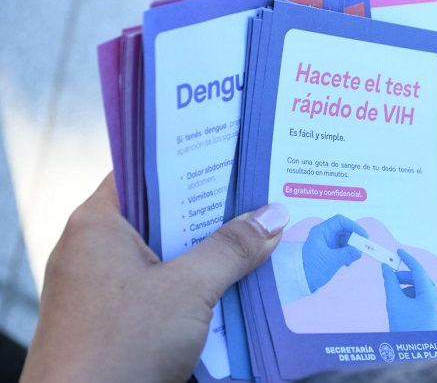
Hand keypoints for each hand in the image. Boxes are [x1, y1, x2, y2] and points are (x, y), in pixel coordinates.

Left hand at [21, 174, 287, 382]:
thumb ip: (232, 249)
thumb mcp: (187, 290)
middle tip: (256, 195)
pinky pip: (163, 285)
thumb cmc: (119, 348)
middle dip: (211, 210)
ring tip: (255, 235)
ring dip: (208, 250)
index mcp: (98, 224)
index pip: (144, 171)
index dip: (188, 161)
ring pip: (166, 252)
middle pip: (162, 213)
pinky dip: (195, 282)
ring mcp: (104, 285)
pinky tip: (233, 283)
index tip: (231, 154)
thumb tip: (273, 216)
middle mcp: (96, 248)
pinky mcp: (116, 317)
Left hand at [302, 215, 367, 292]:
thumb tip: (359, 251)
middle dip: (353, 238)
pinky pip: (342, 247)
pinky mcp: (330, 250)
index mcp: (321, 231)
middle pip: (343, 229)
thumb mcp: (331, 261)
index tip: (363, 235)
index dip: (353, 226)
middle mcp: (324, 234)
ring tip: (351, 258)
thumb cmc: (313, 268)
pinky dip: (347, 253)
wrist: (303, 280)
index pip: (339, 221)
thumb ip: (347, 254)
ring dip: (351, 247)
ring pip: (344, 238)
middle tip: (361, 247)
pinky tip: (347, 262)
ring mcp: (327, 242)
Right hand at [382, 249, 436, 331]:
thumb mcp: (394, 304)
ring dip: (411, 290)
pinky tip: (405, 308)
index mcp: (431, 297)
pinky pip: (430, 304)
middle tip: (392, 278)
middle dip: (407, 278)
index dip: (408, 259)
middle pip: (424, 282)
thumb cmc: (405, 331)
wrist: (415, 356)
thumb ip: (390, 283)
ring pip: (427, 293)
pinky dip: (417, 300)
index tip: (398, 252)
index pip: (420, 270)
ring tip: (397, 297)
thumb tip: (387, 268)